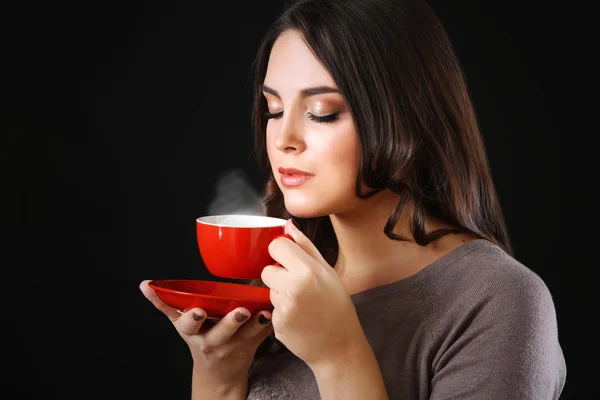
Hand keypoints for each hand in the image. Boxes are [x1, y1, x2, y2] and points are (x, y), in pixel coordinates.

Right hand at [139, 280, 273, 390]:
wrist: (219, 372)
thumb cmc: (201, 338)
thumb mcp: (182, 325)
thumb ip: (166, 304)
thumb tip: (144, 284)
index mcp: (193, 332)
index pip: (189, 325)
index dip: (193, 318)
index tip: (199, 311)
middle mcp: (212, 340)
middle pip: (221, 332)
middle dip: (229, 322)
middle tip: (240, 311)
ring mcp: (233, 346)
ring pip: (246, 335)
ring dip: (255, 323)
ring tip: (264, 312)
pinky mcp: (250, 347)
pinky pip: (260, 336)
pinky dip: (267, 326)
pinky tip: (273, 316)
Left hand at [261, 220, 365, 368]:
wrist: (339, 346)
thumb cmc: (337, 306)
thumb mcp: (328, 272)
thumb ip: (306, 247)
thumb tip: (288, 224)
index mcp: (308, 270)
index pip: (277, 246)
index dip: (282, 252)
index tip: (290, 260)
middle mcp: (294, 286)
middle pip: (267, 269)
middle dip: (278, 275)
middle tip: (298, 286)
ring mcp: (284, 306)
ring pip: (268, 289)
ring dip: (280, 294)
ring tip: (301, 304)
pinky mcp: (277, 323)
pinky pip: (271, 308)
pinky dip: (281, 311)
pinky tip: (298, 317)